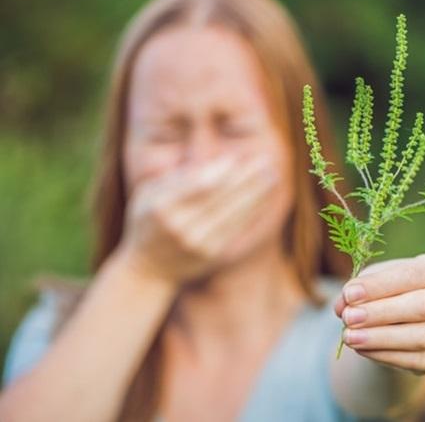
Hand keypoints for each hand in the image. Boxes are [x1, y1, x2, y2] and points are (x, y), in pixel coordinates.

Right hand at [115, 154, 278, 285]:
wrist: (148, 269)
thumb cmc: (149, 220)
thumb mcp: (148, 194)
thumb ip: (178, 178)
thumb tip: (217, 165)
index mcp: (160, 206)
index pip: (195, 185)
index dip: (218, 172)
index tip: (236, 159)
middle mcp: (179, 226)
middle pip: (219, 197)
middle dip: (246, 178)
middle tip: (266, 161)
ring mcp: (196, 242)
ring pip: (232, 212)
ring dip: (256, 193)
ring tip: (272, 176)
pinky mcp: (211, 254)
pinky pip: (236, 228)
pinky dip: (251, 211)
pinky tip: (264, 198)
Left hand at [334, 254, 424, 374]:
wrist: (402, 319)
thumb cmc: (388, 290)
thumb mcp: (372, 281)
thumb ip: (357, 289)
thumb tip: (343, 305)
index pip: (414, 275)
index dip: (381, 285)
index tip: (350, 293)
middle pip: (421, 307)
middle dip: (381, 313)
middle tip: (349, 317)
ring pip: (419, 337)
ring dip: (381, 338)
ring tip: (349, 337)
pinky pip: (414, 360)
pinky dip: (385, 355)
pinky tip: (361, 349)